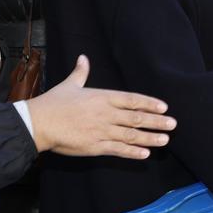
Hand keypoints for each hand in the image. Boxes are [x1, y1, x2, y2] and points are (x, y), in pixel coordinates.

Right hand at [24, 56, 174, 157]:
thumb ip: (80, 73)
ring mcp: (101, 131)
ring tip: (165, 140)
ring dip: (150, 138)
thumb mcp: (70, 85)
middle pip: (136, 118)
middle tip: (173, 125)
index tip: (164, 107)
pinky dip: (132, 153)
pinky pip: (118, 150)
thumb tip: (83, 58)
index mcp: (102, 97)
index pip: (132, 99)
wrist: (39, 123)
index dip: (149, 103)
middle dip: (156, 121)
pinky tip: (145, 154)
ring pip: (131, 135)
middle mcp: (105, 114)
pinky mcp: (95, 146)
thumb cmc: (53, 103)